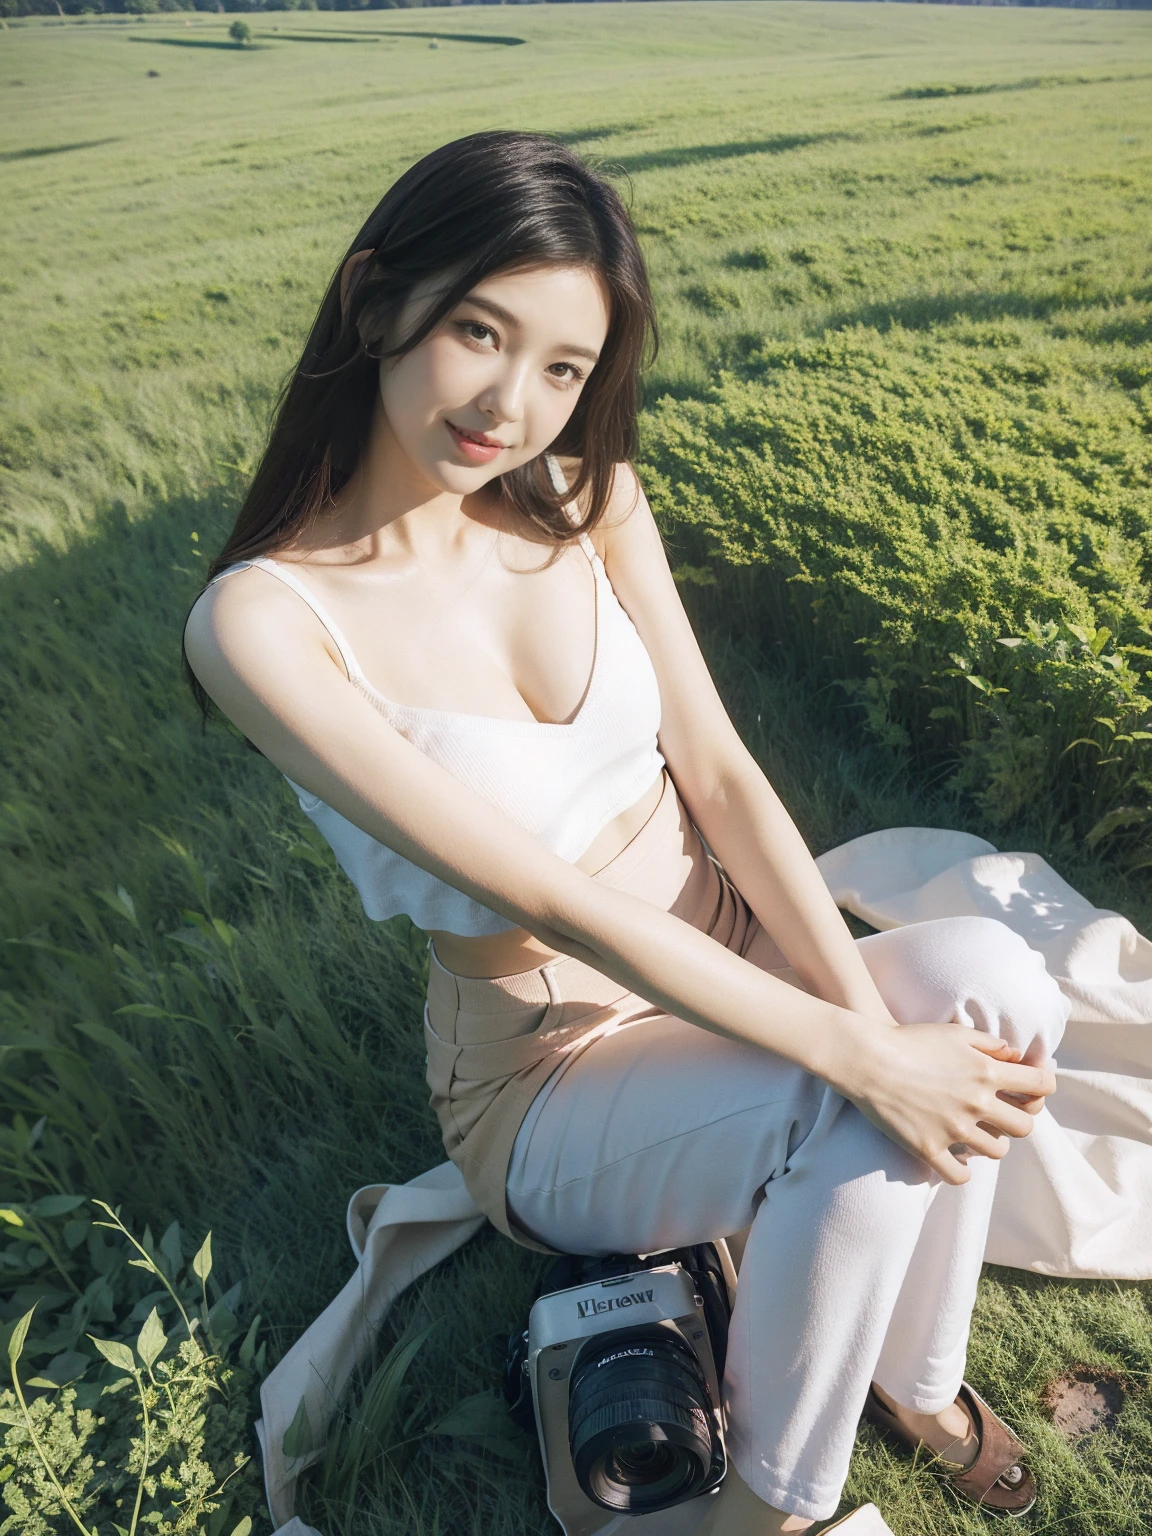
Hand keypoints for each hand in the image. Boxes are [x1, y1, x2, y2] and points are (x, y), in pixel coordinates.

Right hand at [837, 1021, 1056, 1184]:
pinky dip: (961, 1171)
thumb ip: (990, 1044)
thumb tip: (1015, 1056)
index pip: (1040, 1086)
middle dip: (1018, 1119)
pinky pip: (960, 1176)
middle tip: (1000, 1115)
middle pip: (1025, 1126)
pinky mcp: (929, 1149)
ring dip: (991, 1143)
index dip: (1042, 1086)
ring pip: (997, 1152)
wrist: (867, 1059)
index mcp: (987, 1073)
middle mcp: (976, 1104)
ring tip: (975, 1134)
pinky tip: (954, 1159)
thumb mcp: (955, 1032)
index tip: (1032, 1089)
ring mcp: (954, 1130)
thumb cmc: (911, 1040)